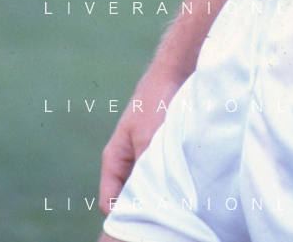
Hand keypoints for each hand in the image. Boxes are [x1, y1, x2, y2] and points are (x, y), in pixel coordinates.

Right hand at [98, 67, 186, 214]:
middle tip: (164, 209)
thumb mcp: (149, 140)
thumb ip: (142, 172)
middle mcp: (125, 161)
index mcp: (114, 159)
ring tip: (175, 195)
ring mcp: (141, 156)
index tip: (145, 220)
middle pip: (127, 198)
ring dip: (159, 192)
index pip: (109, 203)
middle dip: (143, 206)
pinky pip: (159, 175)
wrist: (173, 71)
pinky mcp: (157, 151)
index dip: (124, 216)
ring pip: (145, 187)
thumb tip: (145, 204)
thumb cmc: (156, 102)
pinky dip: (169, 180)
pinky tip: (183, 182)